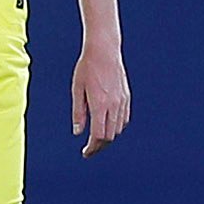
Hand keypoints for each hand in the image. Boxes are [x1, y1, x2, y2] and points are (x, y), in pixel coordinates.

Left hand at [72, 35, 129, 157]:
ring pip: (118, 129)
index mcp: (100, 105)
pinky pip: (124, 119)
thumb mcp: (77, 89)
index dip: (92, 148)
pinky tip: (107, 126)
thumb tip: (78, 132)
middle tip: (89, 149)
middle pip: (109, 136)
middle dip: (99, 145)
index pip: (98, 136)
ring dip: (108, 137)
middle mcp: (114, 106)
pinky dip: (116, 127)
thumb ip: (78, 112)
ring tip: (96, 139)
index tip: (86, 153)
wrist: (104, 50)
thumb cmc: (87, 67)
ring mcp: (122, 102)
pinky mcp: (126, 97)